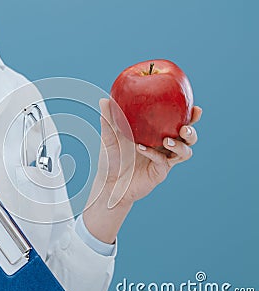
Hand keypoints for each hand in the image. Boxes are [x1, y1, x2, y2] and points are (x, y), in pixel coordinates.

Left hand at [83, 98, 201, 243]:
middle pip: (189, 138)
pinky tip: (141, 148)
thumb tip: (103, 99)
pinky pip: (163, 161)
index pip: (179, 122)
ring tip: (167, 140)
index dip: (191, 116)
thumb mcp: (109, 136)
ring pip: (185, 152)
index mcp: (158, 134)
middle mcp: (165, 146)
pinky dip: (154, 153)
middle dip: (191, 131)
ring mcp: (164, 160)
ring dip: (180, 145)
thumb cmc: (111, 158)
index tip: (195, 108)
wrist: (109, 182)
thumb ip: (109, 119)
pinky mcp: (159, 172)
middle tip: (184, 127)